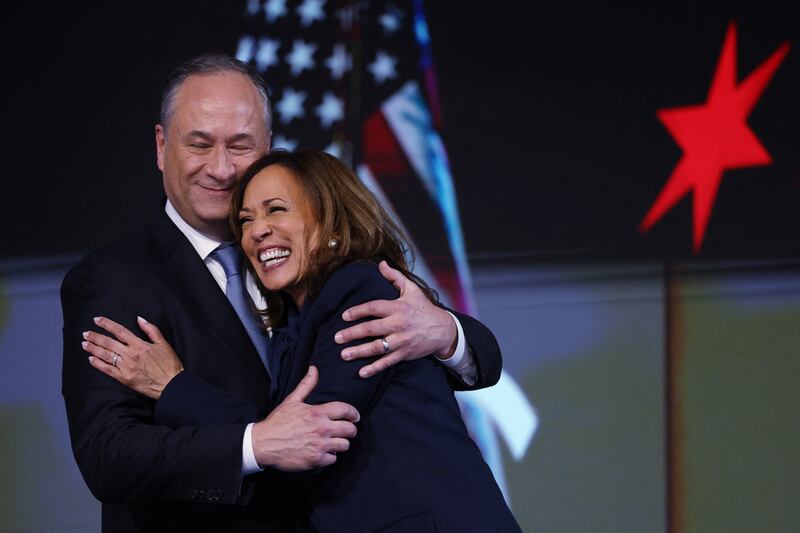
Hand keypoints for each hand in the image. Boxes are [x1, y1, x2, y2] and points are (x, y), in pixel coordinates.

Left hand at [82, 316, 182, 399]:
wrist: (171, 384)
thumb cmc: (169, 364)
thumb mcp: (164, 343)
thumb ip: (151, 329)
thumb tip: (139, 319)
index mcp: (140, 344)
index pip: (119, 331)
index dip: (107, 324)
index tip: (97, 320)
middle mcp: (130, 354)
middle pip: (108, 342)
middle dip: (95, 337)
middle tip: (85, 333)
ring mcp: (126, 367)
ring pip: (106, 355)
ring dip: (94, 348)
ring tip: (84, 344)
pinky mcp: (124, 378)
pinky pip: (108, 370)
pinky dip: (98, 364)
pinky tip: (91, 359)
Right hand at [251, 366, 359, 470]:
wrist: (263, 443)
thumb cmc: (277, 422)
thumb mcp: (292, 401)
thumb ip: (306, 385)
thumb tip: (314, 369)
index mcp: (317, 413)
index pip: (345, 410)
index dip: (353, 413)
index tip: (355, 416)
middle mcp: (321, 429)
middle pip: (350, 429)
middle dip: (350, 429)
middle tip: (346, 431)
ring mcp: (320, 445)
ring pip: (345, 445)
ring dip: (341, 443)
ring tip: (334, 441)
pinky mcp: (316, 460)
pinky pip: (333, 459)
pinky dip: (330, 456)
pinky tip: (323, 452)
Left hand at [335, 261, 457, 377]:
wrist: (443, 329)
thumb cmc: (424, 308)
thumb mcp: (411, 289)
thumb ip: (394, 277)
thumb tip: (380, 264)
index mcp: (398, 307)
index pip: (374, 308)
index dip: (358, 311)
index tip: (344, 316)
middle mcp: (398, 324)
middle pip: (372, 329)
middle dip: (353, 333)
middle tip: (337, 338)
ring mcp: (401, 340)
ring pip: (377, 347)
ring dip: (359, 352)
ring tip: (344, 355)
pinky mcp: (405, 353)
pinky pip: (387, 362)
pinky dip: (375, 368)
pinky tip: (362, 373)